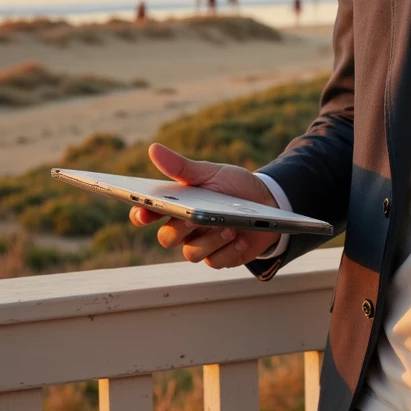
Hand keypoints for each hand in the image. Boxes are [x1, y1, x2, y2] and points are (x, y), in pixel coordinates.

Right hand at [128, 142, 281, 267]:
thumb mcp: (210, 173)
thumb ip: (182, 166)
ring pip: (191, 253)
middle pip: (167, 238)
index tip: (143, 212)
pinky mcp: (222, 257)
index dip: (140, 215)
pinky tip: (241, 239)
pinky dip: (228, 251)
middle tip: (192, 218)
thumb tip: (153, 148)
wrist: (268, 201)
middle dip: (178, 229)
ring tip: (228, 228)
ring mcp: (203, 244)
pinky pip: (216, 262)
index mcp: (177, 205)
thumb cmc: (233, 186)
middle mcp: (185, 228)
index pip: (147, 214)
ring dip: (209, 241)